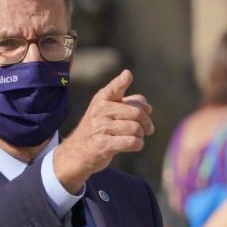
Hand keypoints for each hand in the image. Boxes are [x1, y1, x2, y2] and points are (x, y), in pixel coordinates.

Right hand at [55, 69, 155, 192]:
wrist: (78, 151)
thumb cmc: (100, 129)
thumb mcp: (107, 111)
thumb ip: (128, 103)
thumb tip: (147, 107)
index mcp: (102, 99)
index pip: (114, 88)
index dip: (122, 81)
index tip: (127, 75)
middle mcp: (100, 111)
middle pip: (136, 112)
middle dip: (147, 122)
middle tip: (148, 128)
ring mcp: (100, 127)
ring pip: (135, 128)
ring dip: (141, 135)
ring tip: (136, 137)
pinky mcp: (103, 145)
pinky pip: (131, 142)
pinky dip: (138, 144)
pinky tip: (135, 144)